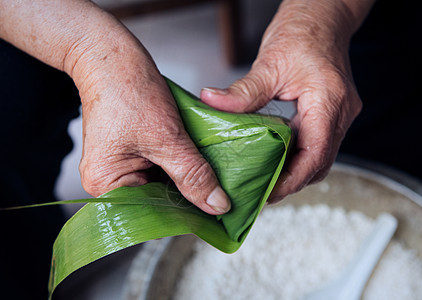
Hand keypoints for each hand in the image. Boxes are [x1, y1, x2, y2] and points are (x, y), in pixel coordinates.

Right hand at [75, 41, 230, 214]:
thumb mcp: (167, 138)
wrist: (112, 57)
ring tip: (211, 178)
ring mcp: (120, 168)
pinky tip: (198, 163)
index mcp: (106, 185)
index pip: (150, 216)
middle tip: (219, 195)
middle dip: (186, 196)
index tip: (214, 213)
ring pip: (161, 185)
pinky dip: (179, 165)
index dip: (184, 215)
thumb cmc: (129, 91)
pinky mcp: (131, 154)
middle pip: (156, 202)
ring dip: (185, 179)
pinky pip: (159, 169)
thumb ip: (193, 175)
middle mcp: (109, 182)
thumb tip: (217, 205)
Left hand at [201, 0, 364, 202]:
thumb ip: (244, 90)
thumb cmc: (304, 31)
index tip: (269, 193)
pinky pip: (318, 143)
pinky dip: (299, 155)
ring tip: (268, 178)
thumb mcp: (270, 61)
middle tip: (263, 191)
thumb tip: (213, 102)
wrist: (323, 15)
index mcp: (329, 102)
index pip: (315, 156)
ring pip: (321, 156)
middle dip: (293, 181)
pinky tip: (278, 156)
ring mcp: (340, 113)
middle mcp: (341, 112)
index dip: (292, 180)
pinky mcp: (333, 112)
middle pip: (320, 162)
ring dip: (297, 170)